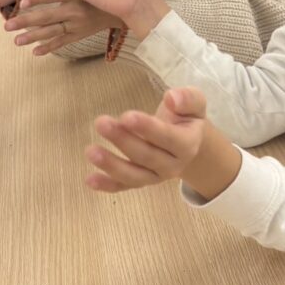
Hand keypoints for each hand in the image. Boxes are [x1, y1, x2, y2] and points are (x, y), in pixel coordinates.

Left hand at [5, 0, 120, 55]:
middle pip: (46, 17)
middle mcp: (74, 9)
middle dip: (25, 21)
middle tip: (7, 26)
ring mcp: (76, 24)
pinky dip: (49, 47)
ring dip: (33, 37)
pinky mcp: (79, 34)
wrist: (119, 8)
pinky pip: (62, 42)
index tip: (22, 3)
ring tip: (16, 41)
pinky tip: (35, 52)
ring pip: (51, 32)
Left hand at [86, 87, 208, 192]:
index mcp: (187, 144)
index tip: (127, 116)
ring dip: (111, 165)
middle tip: (101, 123)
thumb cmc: (186, 118)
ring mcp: (156, 176)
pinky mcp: (141, 181)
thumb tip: (172, 98)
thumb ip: (188, 98)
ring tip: (90, 151)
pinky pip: (124, 186)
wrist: (189, 143)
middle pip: (147, 155)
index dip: (147, 128)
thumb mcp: (195, 103)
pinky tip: (89, 180)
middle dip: (123, 140)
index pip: (168, 137)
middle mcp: (172, 165)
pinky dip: (107, 185)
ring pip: (134, 175)